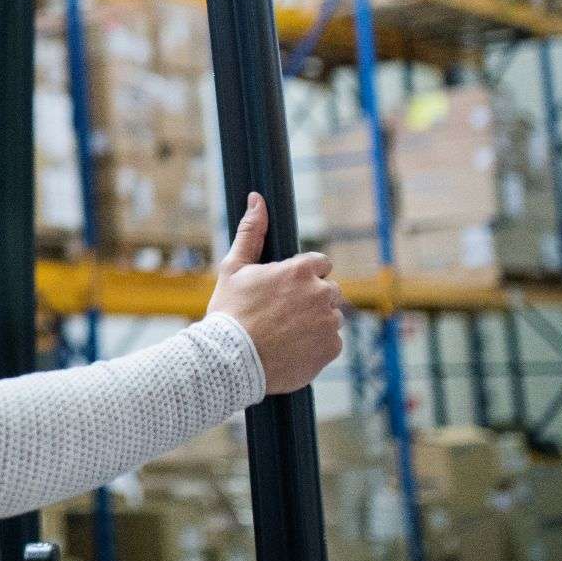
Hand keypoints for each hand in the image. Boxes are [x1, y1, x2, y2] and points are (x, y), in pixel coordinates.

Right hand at [206, 192, 344, 395]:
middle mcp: (321, 294)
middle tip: (283, 313)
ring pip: (331, 317)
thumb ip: (251, 232)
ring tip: (285, 333)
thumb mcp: (234, 268)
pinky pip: (331, 342)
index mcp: (301, 270)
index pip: (320, 263)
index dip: (304, 275)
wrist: (230, 360)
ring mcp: (329, 323)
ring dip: (315, 322)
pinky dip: (317, 346)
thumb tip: (256, 200)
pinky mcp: (332, 349)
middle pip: (329, 290)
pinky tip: (293, 349)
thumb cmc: (229, 313)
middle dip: (312, 298)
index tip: (287, 288)